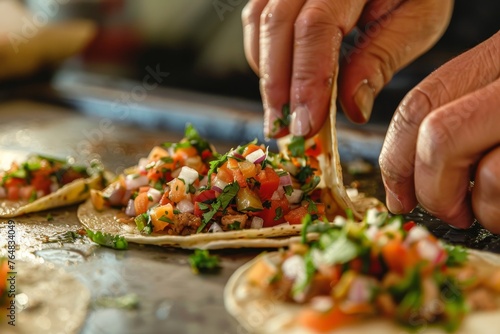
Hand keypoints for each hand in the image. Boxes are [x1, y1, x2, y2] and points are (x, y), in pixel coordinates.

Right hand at [242, 0, 452, 137]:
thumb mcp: (418, 18)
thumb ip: (382, 58)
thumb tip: (352, 109)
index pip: (316, 25)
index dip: (306, 79)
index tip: (307, 123)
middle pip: (276, 24)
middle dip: (277, 85)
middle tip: (285, 129)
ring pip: (260, 22)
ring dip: (267, 73)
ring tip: (281, 113)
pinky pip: (258, 18)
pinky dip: (264, 54)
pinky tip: (279, 82)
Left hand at [379, 32, 499, 231]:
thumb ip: (461, 127)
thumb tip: (410, 181)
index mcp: (496, 64)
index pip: (420, 103)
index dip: (396, 157)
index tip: (395, 197)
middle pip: (426, 126)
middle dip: (422, 185)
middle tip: (443, 212)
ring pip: (448, 146)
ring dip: (463, 203)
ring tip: (487, 214)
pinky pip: (496, 181)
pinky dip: (496, 210)